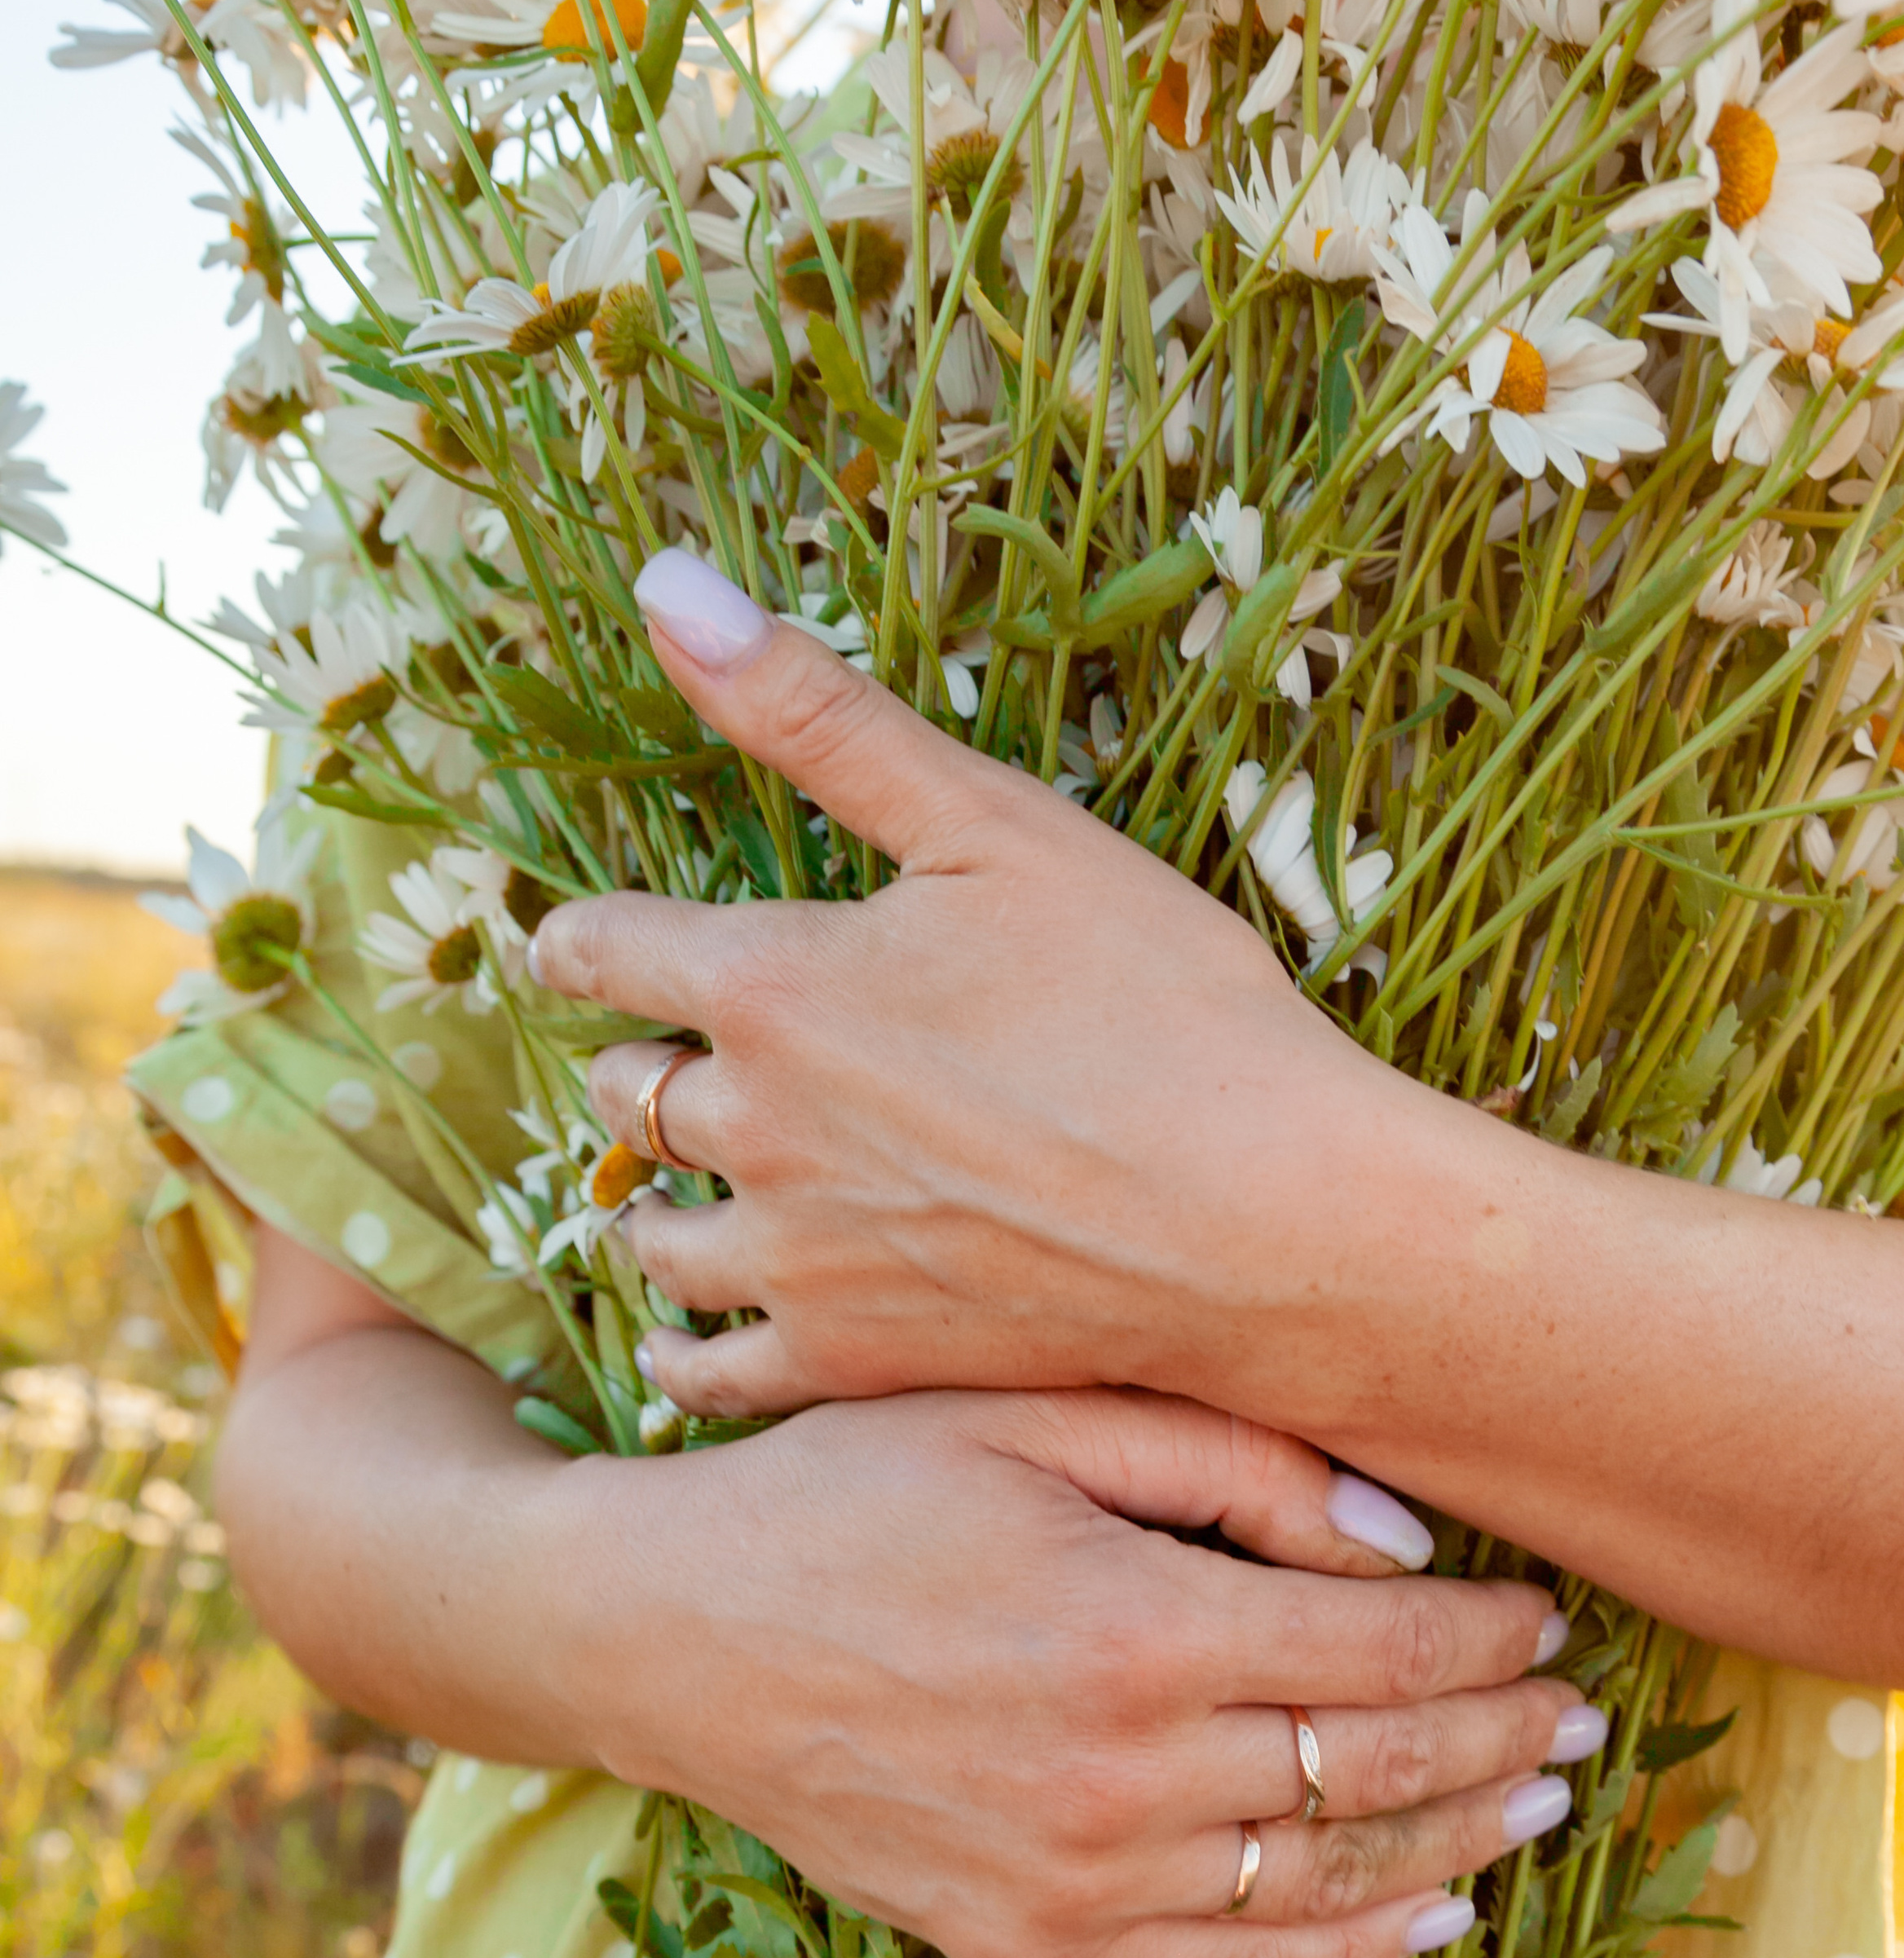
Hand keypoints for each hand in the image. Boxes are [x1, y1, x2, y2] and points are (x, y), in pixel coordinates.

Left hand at [530, 554, 1407, 1429]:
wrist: (1269, 1220)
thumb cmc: (1160, 1004)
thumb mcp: (993, 823)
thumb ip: (816, 716)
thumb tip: (664, 585)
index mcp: (768, 983)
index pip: (597, 950)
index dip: (580, 939)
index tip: (583, 944)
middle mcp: (752, 1127)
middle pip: (619, 1095)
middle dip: (634, 1064)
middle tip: (666, 1060)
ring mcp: (796, 1256)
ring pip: (649, 1235)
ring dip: (652, 1203)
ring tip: (686, 1192)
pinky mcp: (851, 1361)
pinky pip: (709, 1373)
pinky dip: (690, 1350)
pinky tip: (708, 1332)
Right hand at [563, 1384, 1597, 1957]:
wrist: (670, 1637)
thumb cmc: (848, 1494)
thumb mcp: (1027, 1415)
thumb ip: (1227, 1463)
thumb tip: (1401, 1545)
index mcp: (1136, 1627)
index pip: (1390, 1653)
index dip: (1497, 1641)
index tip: (1552, 1618)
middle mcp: (1123, 1779)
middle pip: (1383, 1769)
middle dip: (1507, 1738)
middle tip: (1582, 1715)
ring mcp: (1075, 1886)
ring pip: (1329, 1880)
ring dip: (1459, 1844)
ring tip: (1539, 1805)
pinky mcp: (1027, 1950)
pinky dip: (1349, 1952)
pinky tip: (1428, 1918)